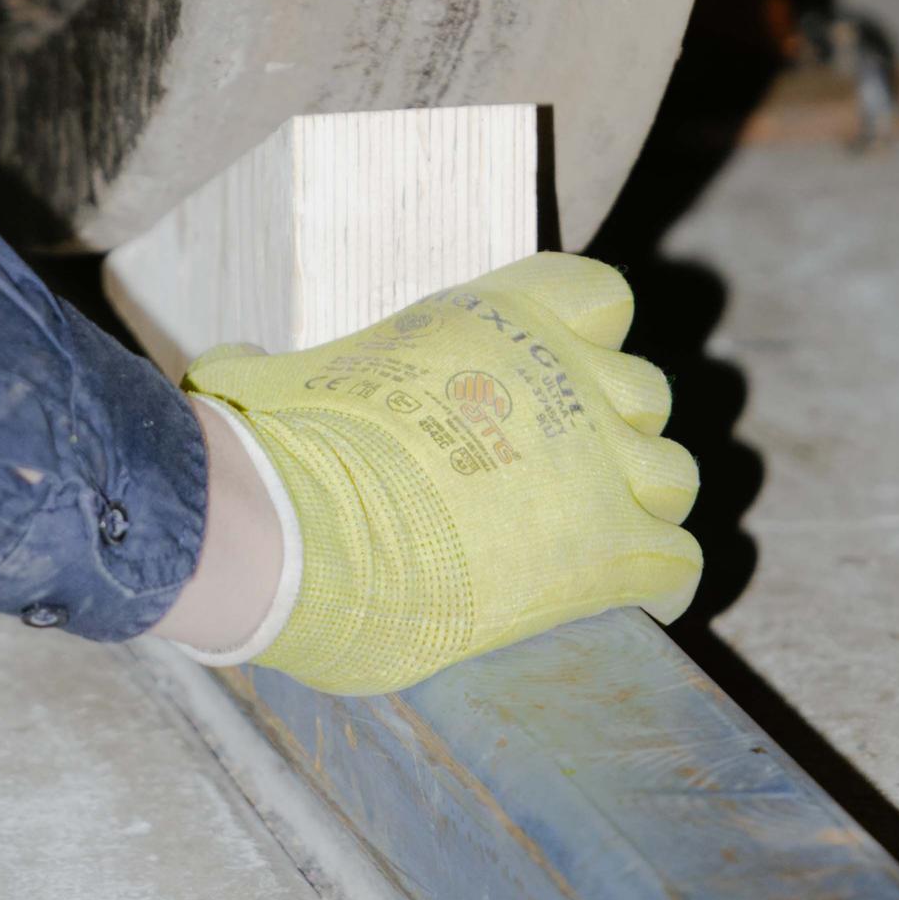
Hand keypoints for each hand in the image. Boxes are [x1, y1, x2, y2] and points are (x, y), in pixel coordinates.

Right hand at [182, 252, 699, 695]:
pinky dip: (665, 581)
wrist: (298, 526)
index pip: (599, 297)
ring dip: (645, 505)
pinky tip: (638, 601)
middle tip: (570, 477)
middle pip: (646, 393)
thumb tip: (220, 374)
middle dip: (617, 432)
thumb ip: (275, 369)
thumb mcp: (282, 380)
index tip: (557, 381)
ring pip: (675, 475)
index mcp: (497, 316)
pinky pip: (678, 561)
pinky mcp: (604, 549)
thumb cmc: (279, 451)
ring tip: (605, 540)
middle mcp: (562, 375)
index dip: (587, 342)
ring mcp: (594, 461)